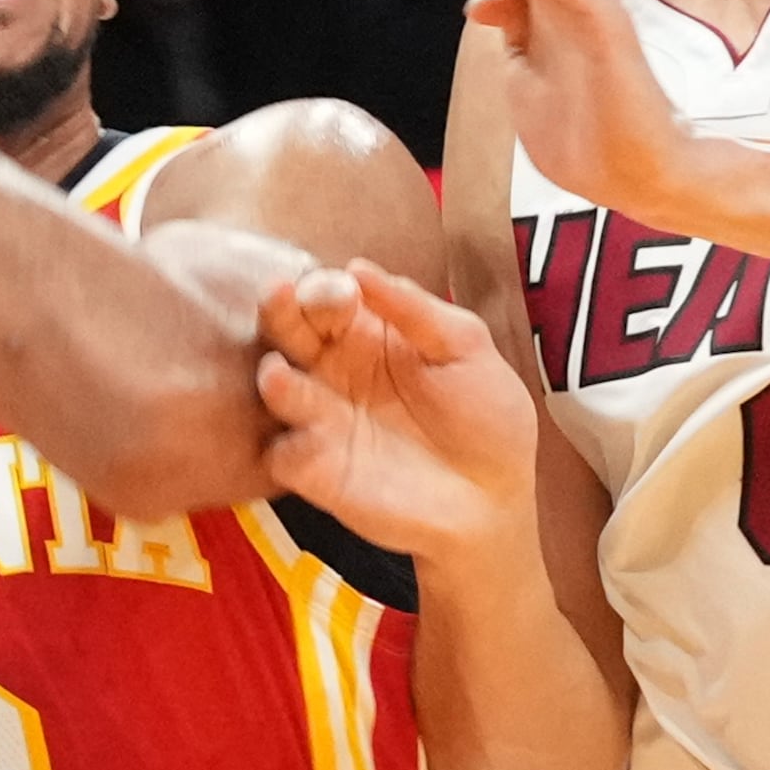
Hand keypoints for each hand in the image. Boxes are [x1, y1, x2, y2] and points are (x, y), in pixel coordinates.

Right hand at [254, 260, 539, 559]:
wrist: (494, 501)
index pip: (331, 298)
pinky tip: (301, 441)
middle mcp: (336, 371)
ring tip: (280, 374)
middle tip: (280, 297)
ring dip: (275, 378)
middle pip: (292, 332)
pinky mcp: (316, 472)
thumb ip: (417, 311)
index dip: (327, 288)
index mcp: (370, 335)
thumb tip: (358, 267)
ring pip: (278, 388)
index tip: (343, 292)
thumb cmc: (487, 419)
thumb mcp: (467, 349)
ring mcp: (322, 421)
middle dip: (282, 312)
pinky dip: (284, 446)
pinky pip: (282, 455)